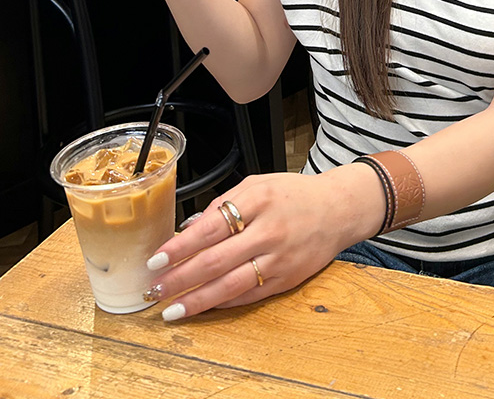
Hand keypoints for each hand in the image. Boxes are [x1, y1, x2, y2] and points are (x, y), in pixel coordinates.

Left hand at [143, 173, 355, 319]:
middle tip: (154, 289)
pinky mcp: (287, 279)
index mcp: (259, 200)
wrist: (338, 209)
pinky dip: (223, 302)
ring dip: (197, 300)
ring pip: (230, 285)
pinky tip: (204, 306)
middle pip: (215, 261)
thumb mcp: (258, 183)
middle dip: (180, 278)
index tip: (157, 259)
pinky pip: (249, 295)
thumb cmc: (295, 194)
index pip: (210, 227)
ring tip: (172, 309)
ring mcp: (278, 258)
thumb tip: (190, 228)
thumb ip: (224, 203)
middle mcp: (268, 231)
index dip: (180, 247)